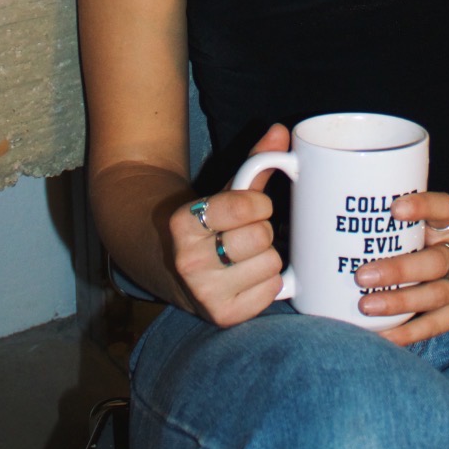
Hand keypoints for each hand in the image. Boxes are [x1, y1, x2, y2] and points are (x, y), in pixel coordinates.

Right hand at [167, 123, 288, 325]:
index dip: (257, 202)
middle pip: (262, 236)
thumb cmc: (206, 221)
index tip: (251, 205)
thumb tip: (281, 132)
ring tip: (245, 255)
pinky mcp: (222, 317)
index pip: (244, 205)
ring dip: (266, 255)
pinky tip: (248, 275)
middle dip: (261, 229)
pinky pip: (272, 291)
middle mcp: (188, 262)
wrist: (166, 260)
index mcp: (182, 224)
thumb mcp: (223, 190)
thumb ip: (254, 161)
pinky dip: (268, 282)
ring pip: (271, 263)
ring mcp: (204, 294)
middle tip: (245, 233)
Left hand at [355, 190, 448, 345]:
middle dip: (398, 271)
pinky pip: (434, 325)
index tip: (394, 209)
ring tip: (366, 306)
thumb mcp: (437, 224)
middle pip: (434, 262)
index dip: (422, 207)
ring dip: (399, 303)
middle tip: (362, 275)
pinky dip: (407, 332)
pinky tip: (382, 336)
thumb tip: (342, 227)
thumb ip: (404, 225)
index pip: (443, 209)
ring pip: (433, 296)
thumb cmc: (446, 242)